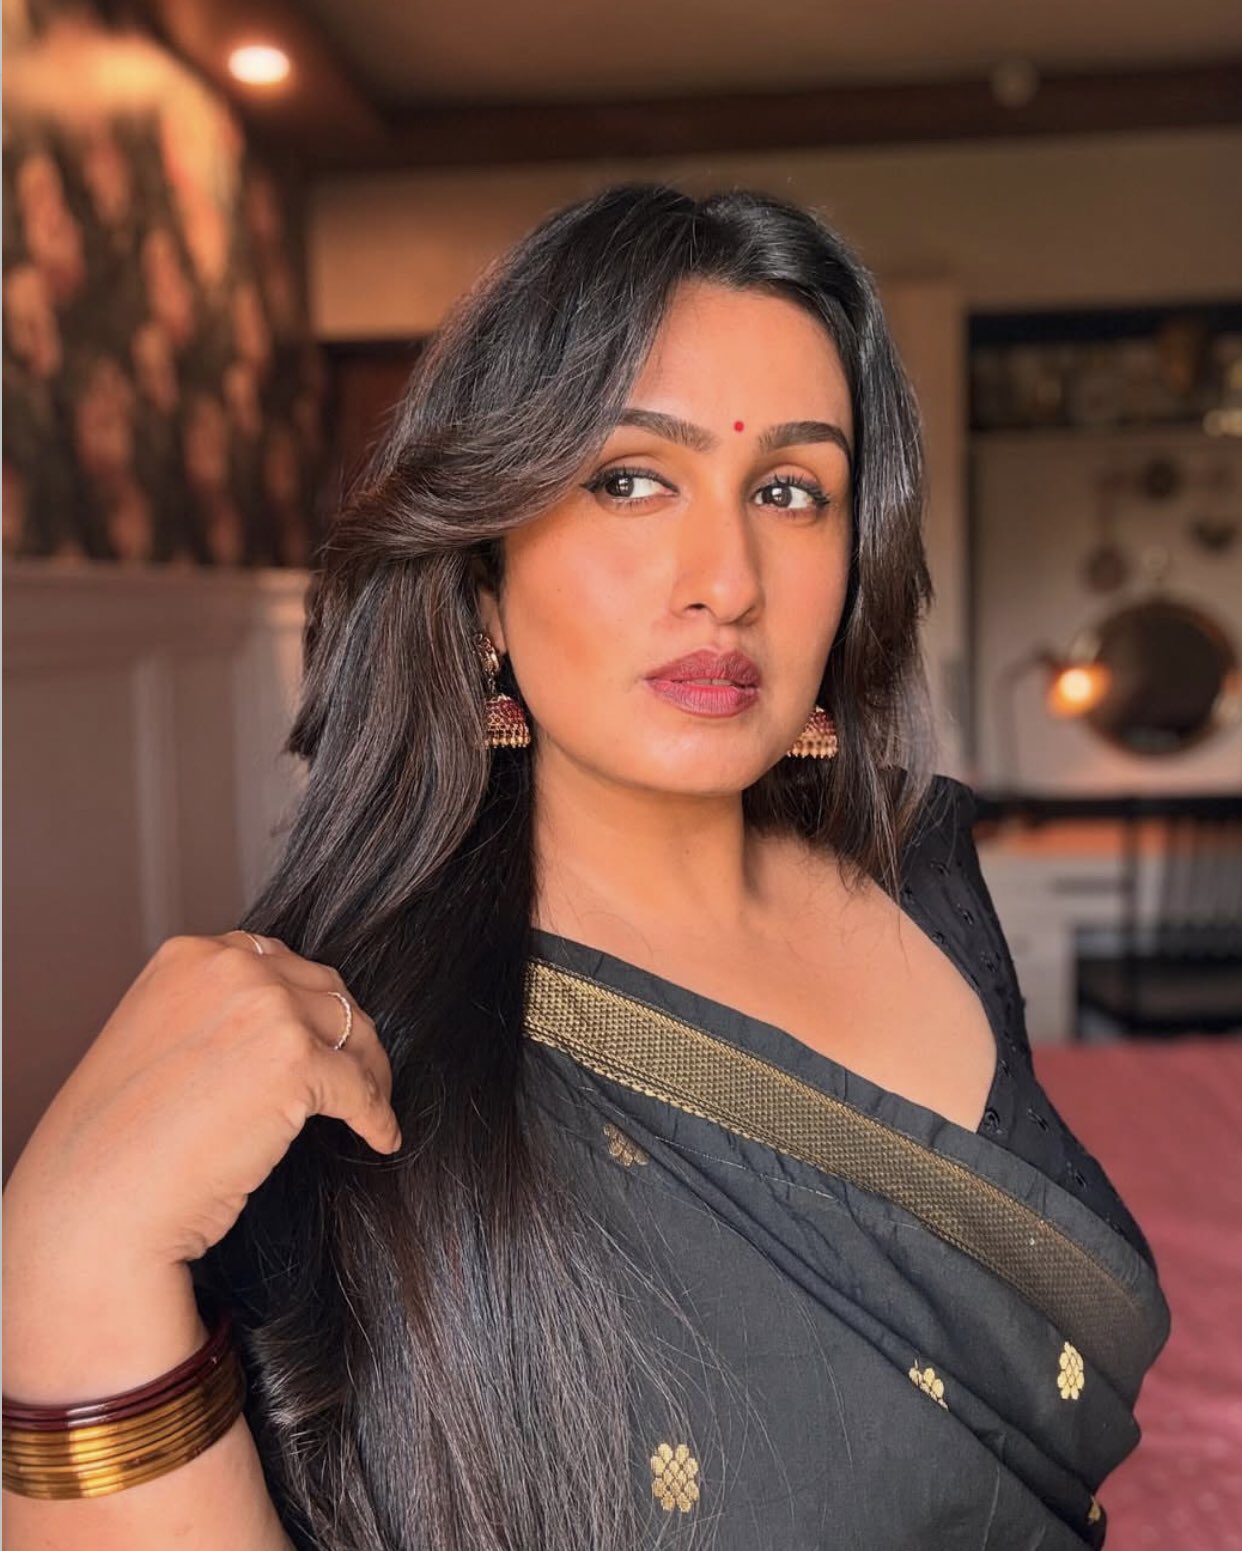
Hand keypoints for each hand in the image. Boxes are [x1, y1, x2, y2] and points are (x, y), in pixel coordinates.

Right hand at [4, 931, 400, 1273]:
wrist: (95, 1207)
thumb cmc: (116, 1147)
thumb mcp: (154, 1043)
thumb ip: (209, 1015)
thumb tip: (276, 1027)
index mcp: (189, 957)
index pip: (275, 964)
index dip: (306, 1004)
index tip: (322, 1035)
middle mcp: (229, 967)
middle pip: (323, 991)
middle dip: (345, 1034)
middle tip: (360, 1074)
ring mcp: (266, 1008)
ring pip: (353, 1033)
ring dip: (368, 1072)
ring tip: (372, 1105)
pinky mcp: (296, 1062)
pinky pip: (361, 1088)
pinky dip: (377, 1116)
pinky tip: (381, 1138)